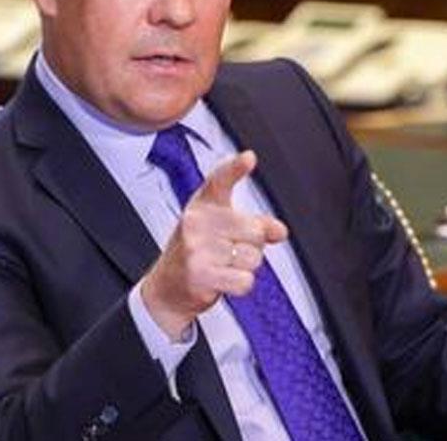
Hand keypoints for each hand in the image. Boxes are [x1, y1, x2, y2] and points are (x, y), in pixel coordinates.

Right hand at [140, 150, 287, 338]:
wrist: (167, 288)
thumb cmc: (197, 253)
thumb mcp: (221, 230)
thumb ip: (255, 225)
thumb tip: (280, 231)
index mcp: (203, 205)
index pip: (220, 180)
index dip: (235, 168)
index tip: (249, 158)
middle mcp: (197, 222)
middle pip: (255, 231)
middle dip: (251, 246)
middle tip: (227, 252)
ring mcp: (196, 247)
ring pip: (252, 258)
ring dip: (244, 267)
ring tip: (221, 266)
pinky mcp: (200, 274)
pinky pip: (245, 280)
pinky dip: (239, 284)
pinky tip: (221, 281)